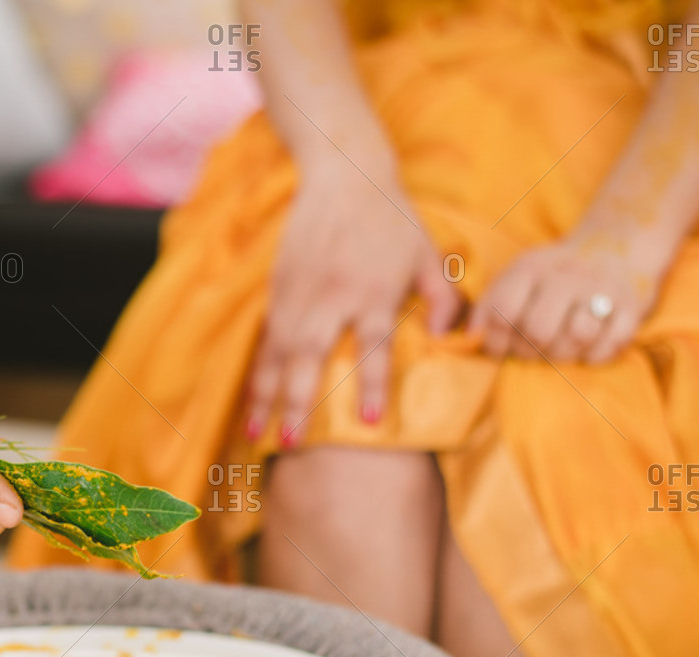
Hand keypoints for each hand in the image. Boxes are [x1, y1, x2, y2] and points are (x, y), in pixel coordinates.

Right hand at [246, 172, 459, 441]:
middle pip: (312, 355)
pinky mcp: (279, 287)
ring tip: (256, 431)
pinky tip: (251, 398)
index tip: (367, 421)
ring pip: (278, 352)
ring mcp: (300, 292)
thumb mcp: (428, 253)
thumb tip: (446, 338)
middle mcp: (333, 296)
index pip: (373, 345)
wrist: (343, 172)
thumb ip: (442, 298)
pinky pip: (266, 337)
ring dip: (266, 394)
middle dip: (299, 400)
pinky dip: (257, 369)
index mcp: (374, 291)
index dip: (371, 384)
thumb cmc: (392, 216)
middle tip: (292, 442)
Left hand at [470, 239, 655, 363]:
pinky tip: (589, 346)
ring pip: (576, 337)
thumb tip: (467, 342)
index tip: (501, 348)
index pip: (501, 312)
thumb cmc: (553, 278)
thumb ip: (487, 307)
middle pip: (539, 331)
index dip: (494, 341)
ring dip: (566, 353)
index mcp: (531, 268)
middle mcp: (566, 275)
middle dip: (531, 351)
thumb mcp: (516, 278)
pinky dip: (596, 355)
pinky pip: (610, 346)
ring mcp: (601, 289)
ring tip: (563, 346)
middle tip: (535, 349)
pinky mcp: (633, 306)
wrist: (617, 249)